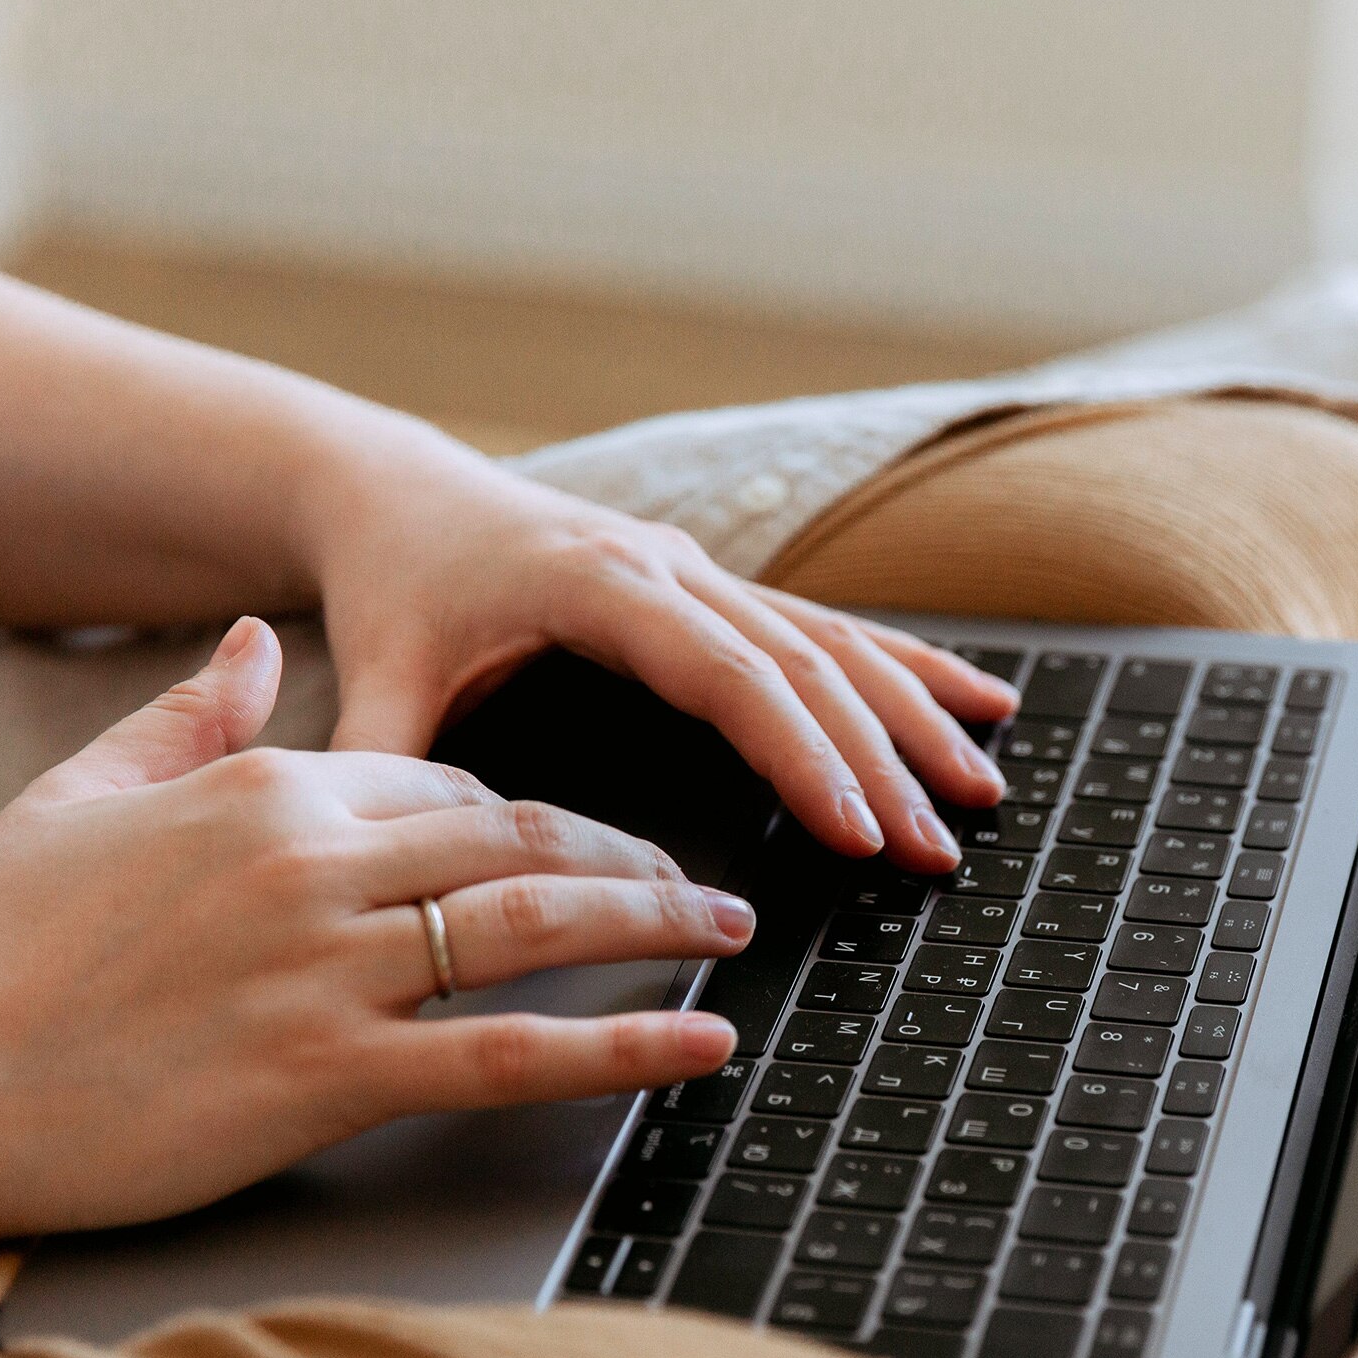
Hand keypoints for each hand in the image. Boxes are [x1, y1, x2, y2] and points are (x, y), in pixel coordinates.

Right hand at [0, 620, 753, 1278]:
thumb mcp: (79, 793)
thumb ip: (186, 712)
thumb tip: (244, 636)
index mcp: (268, 786)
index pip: (447, 783)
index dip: (531, 817)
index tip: (585, 844)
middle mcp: (318, 863)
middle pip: (521, 838)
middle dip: (632, 857)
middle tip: (705, 880)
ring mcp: (330, 969)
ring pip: (537, 923)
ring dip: (657, 924)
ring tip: (730, 931)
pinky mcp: (330, 1076)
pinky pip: (513, 1052)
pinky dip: (624, 1046)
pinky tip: (699, 1044)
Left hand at [302, 439, 1018, 873]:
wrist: (399, 493)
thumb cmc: (393, 585)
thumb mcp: (374, 674)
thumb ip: (384, 760)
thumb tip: (385, 863)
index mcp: (594, 583)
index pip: (727, 676)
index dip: (802, 752)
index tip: (857, 827)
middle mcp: (665, 566)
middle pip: (802, 663)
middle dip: (883, 758)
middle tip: (937, 846)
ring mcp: (700, 570)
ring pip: (833, 642)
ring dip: (916, 716)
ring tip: (983, 789)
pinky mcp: (717, 587)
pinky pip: (830, 627)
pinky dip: (906, 668)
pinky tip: (980, 700)